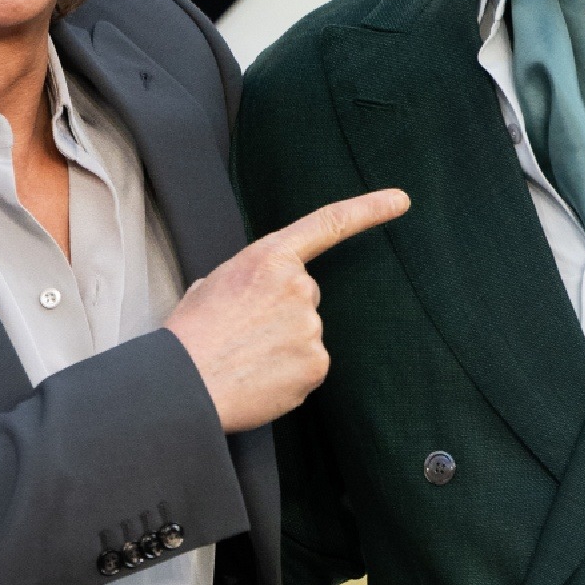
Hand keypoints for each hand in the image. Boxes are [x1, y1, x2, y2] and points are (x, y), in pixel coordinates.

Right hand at [165, 188, 409, 433]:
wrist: (183, 385)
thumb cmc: (190, 335)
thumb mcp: (213, 285)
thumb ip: (252, 281)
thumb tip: (261, 299)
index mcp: (269, 258)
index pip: (328, 224)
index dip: (370, 209)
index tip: (401, 200)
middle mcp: (299, 286)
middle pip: (305, 296)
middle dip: (281, 314)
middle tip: (244, 334)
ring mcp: (311, 326)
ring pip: (306, 334)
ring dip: (282, 345)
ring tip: (244, 357)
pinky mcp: (316, 364)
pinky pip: (309, 366)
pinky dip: (288, 374)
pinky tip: (259, 377)